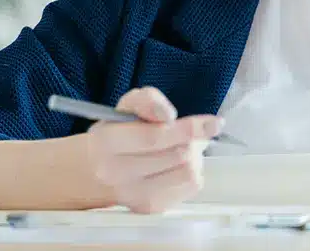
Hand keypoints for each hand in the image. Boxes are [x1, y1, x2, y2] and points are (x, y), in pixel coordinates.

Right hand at [84, 86, 221, 213]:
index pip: (155, 137)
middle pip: (177, 155)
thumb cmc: (116, 133)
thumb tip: (168, 115)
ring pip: (188, 173)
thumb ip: (147, 100)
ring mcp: (134, 195)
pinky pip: (190, 187)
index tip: (214, 123)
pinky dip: (192, 171)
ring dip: (194, 156)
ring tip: (182, 148)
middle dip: (191, 139)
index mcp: (107, 142)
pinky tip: (177, 165)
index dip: (188, 129)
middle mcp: (117, 173)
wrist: (95, 171)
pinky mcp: (150, 208)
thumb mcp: (126, 106)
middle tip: (191, 132)